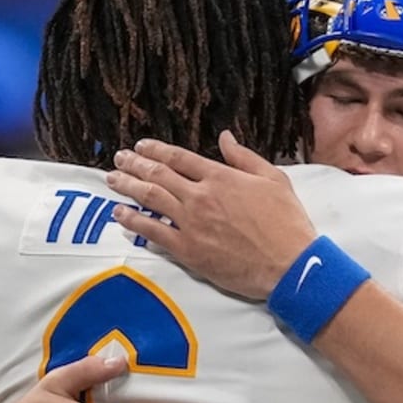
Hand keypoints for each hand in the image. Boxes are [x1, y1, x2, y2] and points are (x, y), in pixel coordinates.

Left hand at [105, 130, 316, 299]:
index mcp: (221, 177)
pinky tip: (120, 214)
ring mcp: (191, 224)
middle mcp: (201, 196)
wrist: (289, 265)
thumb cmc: (287, 224)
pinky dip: (133, 222)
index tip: (141, 147)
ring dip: (127, 187)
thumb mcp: (273, 179)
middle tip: (118, 160)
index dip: (156, 150)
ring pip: (150, 199)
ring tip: (112, 180)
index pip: (179, 158)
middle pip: (158, 175)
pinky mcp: (188, 250)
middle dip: (134, 164)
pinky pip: (152, 232)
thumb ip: (244, 157)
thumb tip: (225, 137)